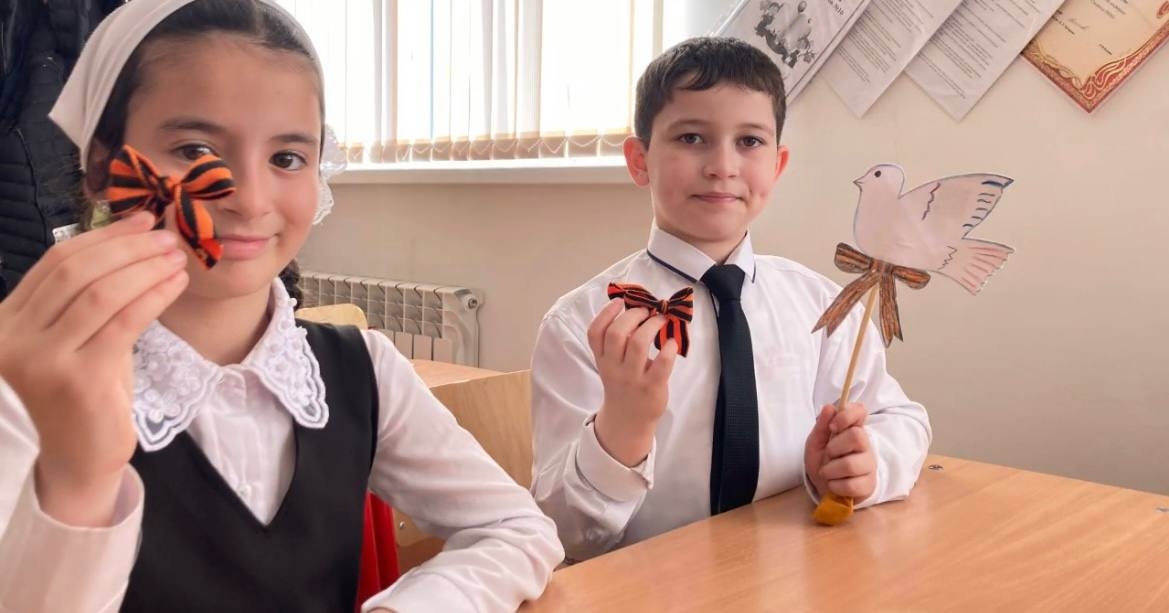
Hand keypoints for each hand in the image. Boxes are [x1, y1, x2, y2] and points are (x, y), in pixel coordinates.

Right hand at [0, 212, 188, 525]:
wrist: (79, 458)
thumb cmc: (83, 394)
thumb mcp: (76, 337)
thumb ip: (88, 295)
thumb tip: (132, 237)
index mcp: (6, 320)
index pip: (56, 262)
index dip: (102, 236)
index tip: (141, 220)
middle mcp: (13, 337)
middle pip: (76, 272)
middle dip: (127, 248)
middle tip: (167, 236)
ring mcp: (41, 358)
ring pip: (100, 293)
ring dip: (145, 268)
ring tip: (177, 257)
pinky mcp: (76, 378)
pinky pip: (122, 322)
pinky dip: (153, 296)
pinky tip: (175, 285)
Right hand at [587, 299, 677, 466]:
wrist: (628, 420)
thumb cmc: (623, 385)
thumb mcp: (611, 365)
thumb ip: (617, 343)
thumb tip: (636, 311)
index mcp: (602, 359)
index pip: (595, 333)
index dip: (606, 313)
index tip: (620, 302)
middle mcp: (614, 367)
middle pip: (617, 333)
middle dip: (634, 315)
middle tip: (647, 310)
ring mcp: (632, 378)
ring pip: (638, 344)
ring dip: (652, 326)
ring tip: (661, 320)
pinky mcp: (652, 387)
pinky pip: (661, 365)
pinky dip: (668, 349)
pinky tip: (672, 342)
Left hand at [804, 403, 876, 502]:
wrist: (824, 489)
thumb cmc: (822, 462)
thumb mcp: (815, 443)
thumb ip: (821, 426)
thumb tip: (829, 407)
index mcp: (852, 429)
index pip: (860, 411)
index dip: (847, 415)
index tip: (832, 427)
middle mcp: (865, 445)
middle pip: (856, 436)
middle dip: (834, 447)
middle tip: (828, 455)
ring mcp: (869, 465)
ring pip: (850, 464)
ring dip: (830, 470)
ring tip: (827, 473)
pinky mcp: (869, 485)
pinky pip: (851, 485)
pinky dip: (834, 486)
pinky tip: (834, 484)